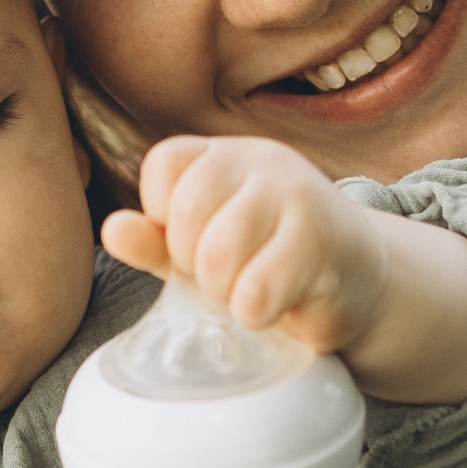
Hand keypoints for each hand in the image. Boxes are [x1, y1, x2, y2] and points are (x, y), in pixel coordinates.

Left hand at [102, 135, 466, 404]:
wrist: (355, 282)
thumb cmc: (268, 262)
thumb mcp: (202, 250)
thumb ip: (154, 241)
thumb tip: (111, 230)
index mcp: (226, 155)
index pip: (165, 165)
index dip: (164, 217)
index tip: (192, 244)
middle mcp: (264, 162)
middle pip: (188, 213)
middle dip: (194, 263)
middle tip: (225, 277)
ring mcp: (299, 196)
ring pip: (219, 254)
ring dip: (225, 292)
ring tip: (249, 292)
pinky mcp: (326, 243)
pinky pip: (257, 289)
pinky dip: (255, 311)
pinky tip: (274, 308)